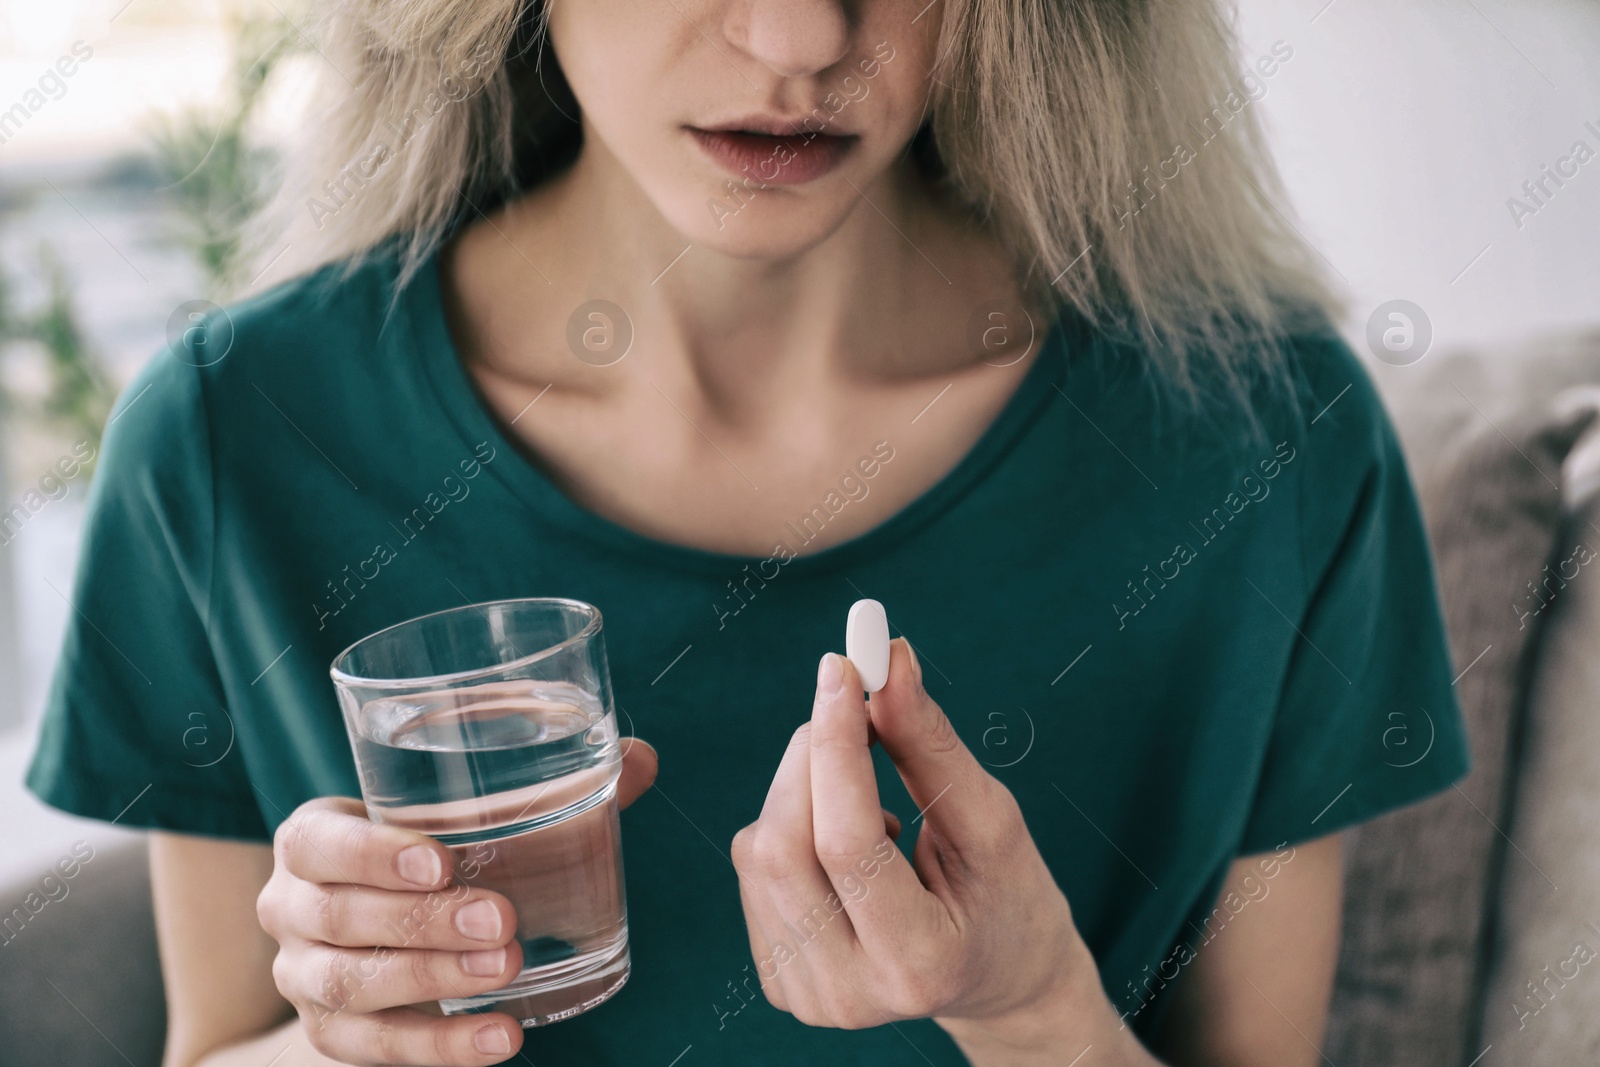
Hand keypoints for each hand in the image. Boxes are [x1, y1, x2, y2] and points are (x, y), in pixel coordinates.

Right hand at [256, 738, 657, 1065]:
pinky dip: (441, 1048)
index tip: (442, 859)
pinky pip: (376, 1049)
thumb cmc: (426, 856)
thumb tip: (639, 756)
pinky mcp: (330, 1035)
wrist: (369, 936)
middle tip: (502, 920)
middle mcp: (289, 908)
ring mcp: (303, 978)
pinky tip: (501, 1040)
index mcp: (311, 839)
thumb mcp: (464, 818)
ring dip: (433, 982)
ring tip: (507, 971)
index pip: (318, 842)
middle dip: (423, 922)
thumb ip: (547, 788)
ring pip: (352, 988)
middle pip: (338, 919)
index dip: (371, 852)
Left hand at [730, 640, 1096, 1049]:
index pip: (846, 843)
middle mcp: (849, 994)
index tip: (843, 668)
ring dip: (801, 788)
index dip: (837, 746)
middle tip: (851, 704)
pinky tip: (844, 848)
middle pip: (785, 846)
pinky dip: (791, 826)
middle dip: (811, 754)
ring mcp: (807, 995)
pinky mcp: (780, 981)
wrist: (998, 979)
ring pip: (759, 852)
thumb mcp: (991, 820)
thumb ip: (930, 745)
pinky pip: (754, 870)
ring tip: (869, 802)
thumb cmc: (1008, 895)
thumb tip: (889, 658)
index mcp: (918, 963)